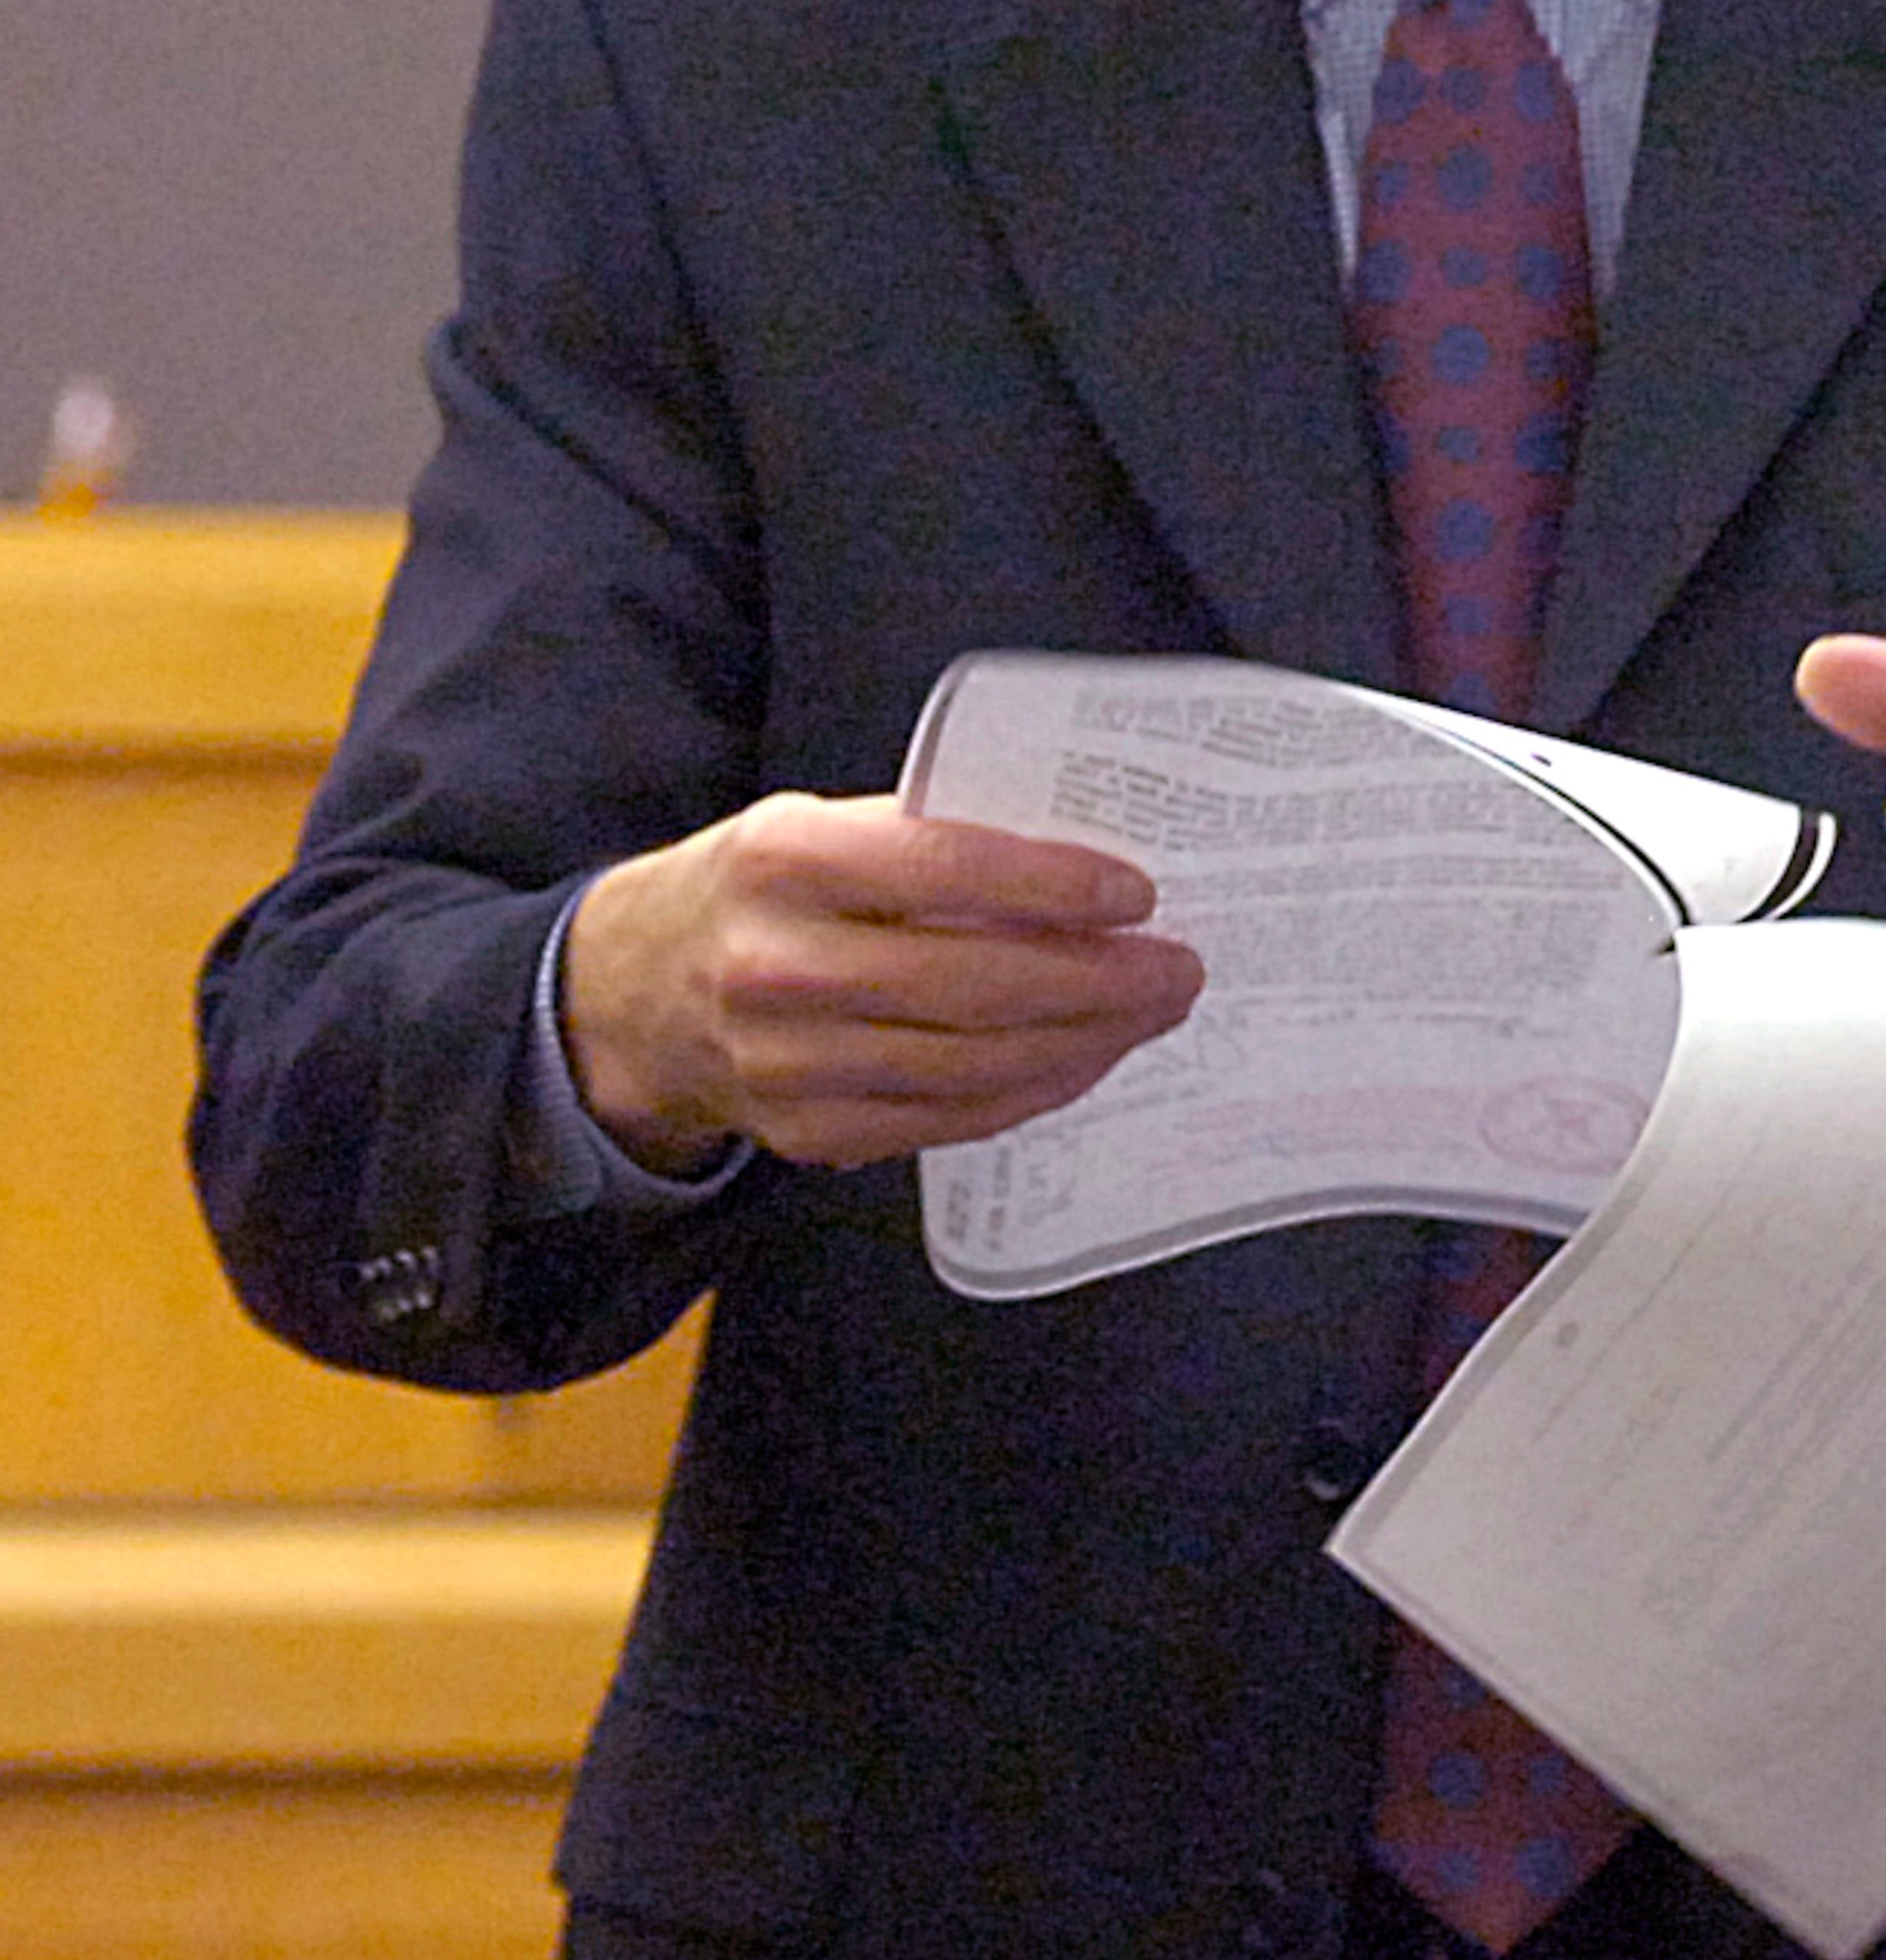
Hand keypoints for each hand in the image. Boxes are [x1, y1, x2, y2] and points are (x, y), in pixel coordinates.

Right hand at [560, 793, 1204, 1172]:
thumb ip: (923, 841)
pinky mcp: (806, 1133)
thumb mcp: (812, 826)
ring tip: (1149, 1013)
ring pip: (970, 1067)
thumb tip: (1080, 867)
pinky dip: (1030, 1091)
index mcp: (783, 859)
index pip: (942, 868)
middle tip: (1178, 968)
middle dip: (1098, 983)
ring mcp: (787, 1064)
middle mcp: (778, 965)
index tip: (1136, 895)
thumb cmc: (757, 889)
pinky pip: (947, 1120)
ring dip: (1082, 1044)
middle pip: (971, 987)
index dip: (1051, 886)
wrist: (632, 994)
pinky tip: (1083, 1059)